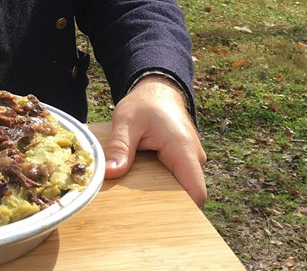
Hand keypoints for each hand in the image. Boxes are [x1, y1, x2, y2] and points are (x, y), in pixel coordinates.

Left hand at [103, 75, 206, 205]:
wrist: (157, 89)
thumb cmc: (144, 103)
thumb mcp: (126, 121)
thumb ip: (120, 147)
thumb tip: (109, 174)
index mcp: (183, 150)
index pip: (196, 193)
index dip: (182, 210)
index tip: (156, 217)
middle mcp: (194, 158)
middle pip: (186, 194)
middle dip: (164, 204)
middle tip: (136, 208)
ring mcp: (190, 160)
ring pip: (179, 187)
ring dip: (160, 192)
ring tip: (135, 194)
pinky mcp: (183, 161)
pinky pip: (175, 178)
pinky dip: (159, 182)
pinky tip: (140, 182)